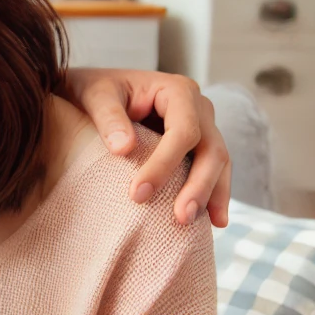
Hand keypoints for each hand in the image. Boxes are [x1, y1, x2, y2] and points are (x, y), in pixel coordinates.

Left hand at [61, 68, 231, 226]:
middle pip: (211, 149)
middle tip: (181, 218)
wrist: (98, 90)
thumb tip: (123, 149)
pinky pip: (213, 170)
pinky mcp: (198, 145)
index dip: (165, 164)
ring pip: (219, 163)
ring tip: (201, 225)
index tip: (137, 194)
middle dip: (199, 186)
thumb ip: (107, 117)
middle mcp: (198, 107)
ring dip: (212, 195)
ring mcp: (203, 127)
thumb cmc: (96, 90)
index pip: (184, 131)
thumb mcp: (94, 96)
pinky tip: (214, 221)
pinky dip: (213, 194)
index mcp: (177, 90)